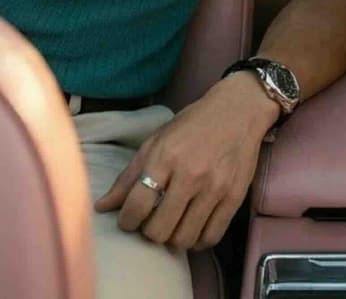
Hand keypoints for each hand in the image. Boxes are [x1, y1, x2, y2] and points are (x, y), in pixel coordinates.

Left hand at [94, 73, 278, 250]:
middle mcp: (190, 174)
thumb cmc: (193, 124)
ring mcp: (214, 188)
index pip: (137, 206)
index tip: (129, 219)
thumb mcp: (157, 141)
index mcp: (165, 157)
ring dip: (173, 238)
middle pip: (159, 230)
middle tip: (152, 221)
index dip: (126, 221)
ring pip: (184, 238)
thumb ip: (129, 176)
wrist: (239, 110)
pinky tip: (193, 227)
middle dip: (149, 231)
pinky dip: (197, 240)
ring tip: (173, 224)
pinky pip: (210, 237)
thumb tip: (101, 207)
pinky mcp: (234, 197)